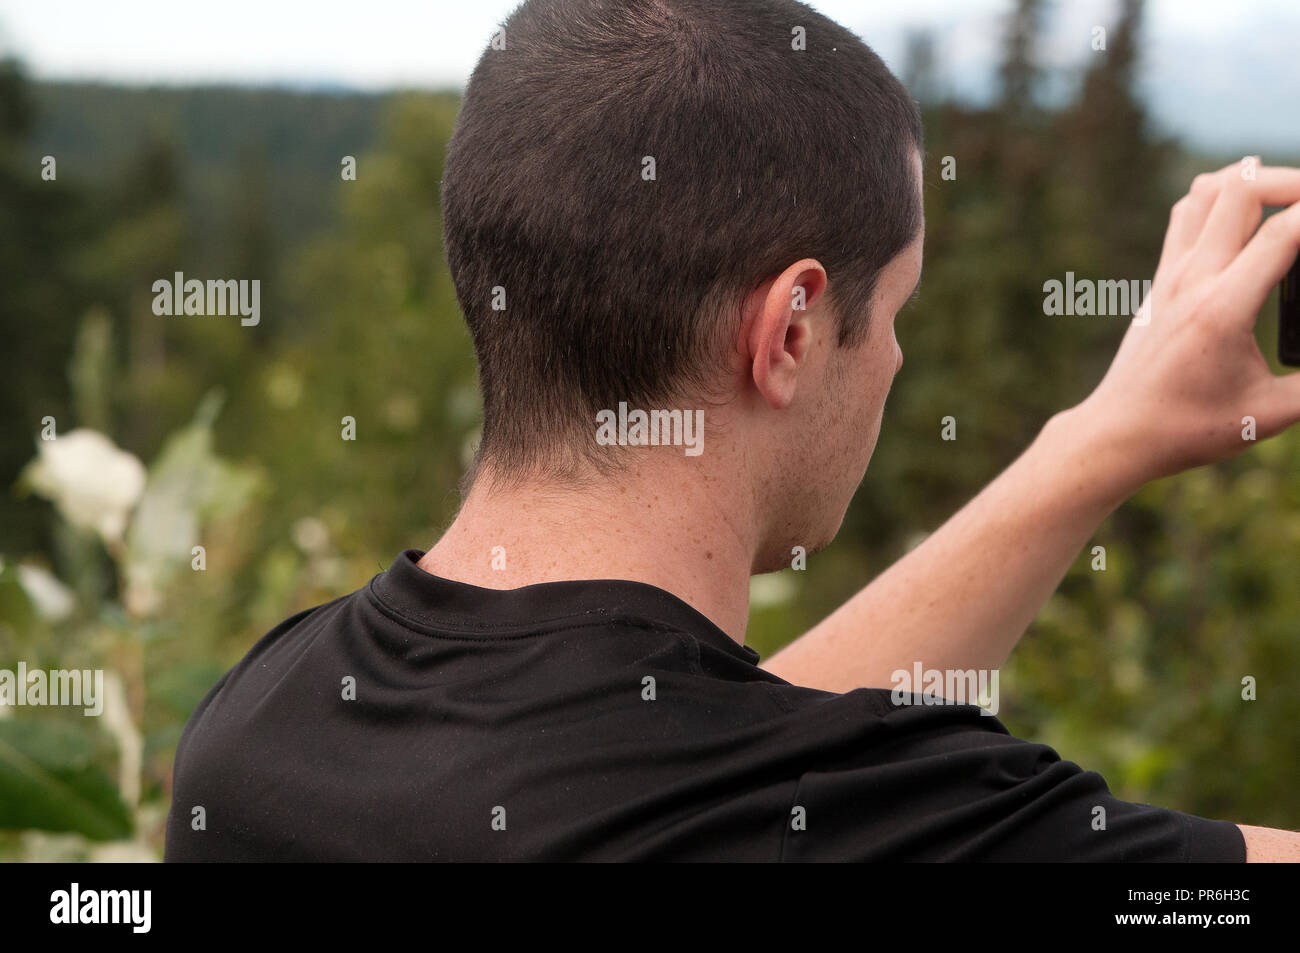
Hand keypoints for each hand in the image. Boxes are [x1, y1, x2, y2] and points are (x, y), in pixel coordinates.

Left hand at [1077, 160, 1299, 485]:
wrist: (1118, 433)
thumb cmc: (1189, 428)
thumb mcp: (1269, 413)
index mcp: (1222, 309)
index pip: (1283, 233)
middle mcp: (1192, 280)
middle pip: (1241, 190)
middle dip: (1295, 181)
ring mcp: (1170, 274)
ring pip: (1207, 191)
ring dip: (1253, 180)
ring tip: (1292, 199)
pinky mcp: (1160, 278)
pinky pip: (1187, 214)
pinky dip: (1222, 197)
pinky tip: (1250, 215)